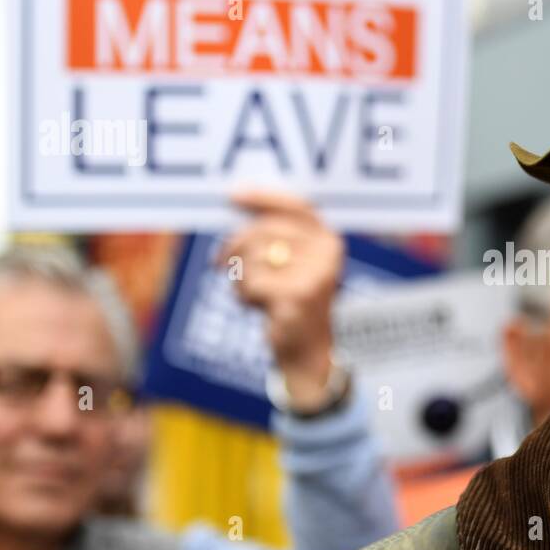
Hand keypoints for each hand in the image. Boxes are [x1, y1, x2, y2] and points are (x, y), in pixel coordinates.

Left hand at [218, 190, 344, 413]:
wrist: (307, 353)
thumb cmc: (291, 303)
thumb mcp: (289, 265)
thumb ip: (273, 236)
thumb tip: (236, 202)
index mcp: (329, 242)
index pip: (297, 207)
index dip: (264, 198)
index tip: (233, 196)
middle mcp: (327, 255)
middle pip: (263, 231)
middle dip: (234, 248)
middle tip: (221, 264)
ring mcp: (315, 276)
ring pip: (252, 257)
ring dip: (239, 278)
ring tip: (253, 293)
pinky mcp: (297, 298)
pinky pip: (251, 284)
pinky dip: (243, 296)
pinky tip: (258, 307)